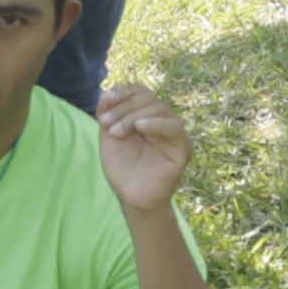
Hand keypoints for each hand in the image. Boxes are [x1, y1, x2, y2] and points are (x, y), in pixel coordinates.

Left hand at [93, 84, 194, 208]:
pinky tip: (140, 127)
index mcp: (145, 115)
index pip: (140, 91)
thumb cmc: (122, 168)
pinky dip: (156, 123)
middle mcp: (161, 120)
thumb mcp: (108, 136)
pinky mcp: (183, 146)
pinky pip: (174, 127)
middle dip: (123, 107)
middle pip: (148, 98)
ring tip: (116, 132)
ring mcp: (173, 132)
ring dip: (132, 116)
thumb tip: (105, 92)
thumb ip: (107, 113)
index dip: (123, 91)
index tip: (105, 100)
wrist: (132, 197)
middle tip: (105, 123)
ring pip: (159, 108)